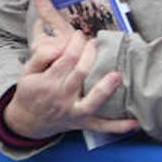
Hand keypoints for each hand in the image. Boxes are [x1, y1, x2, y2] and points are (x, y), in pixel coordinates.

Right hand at [2, 0, 138, 139]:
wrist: (28, 121)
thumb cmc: (30, 92)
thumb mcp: (27, 71)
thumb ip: (41, 56)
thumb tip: (58, 46)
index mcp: (48, 82)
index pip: (66, 57)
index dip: (76, 42)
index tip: (80, 34)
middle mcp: (61, 98)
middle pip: (80, 73)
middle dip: (90, 53)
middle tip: (94, 42)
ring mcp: (73, 112)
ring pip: (93, 101)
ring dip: (106, 88)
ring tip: (117, 75)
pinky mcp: (82, 123)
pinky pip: (102, 126)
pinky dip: (118, 126)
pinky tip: (134, 122)